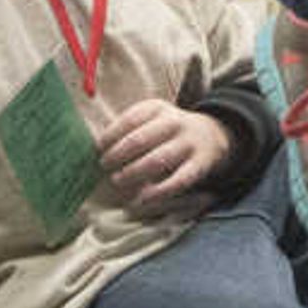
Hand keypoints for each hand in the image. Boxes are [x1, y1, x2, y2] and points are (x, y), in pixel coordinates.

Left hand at [96, 98, 226, 209]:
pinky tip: (142, 199)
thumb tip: (97, 148)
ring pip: (157, 160)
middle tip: (104, 166)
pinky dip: (158, 192)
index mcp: (157, 108)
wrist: (211, 134)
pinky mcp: (199, 165)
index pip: (129, 120)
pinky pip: (177, 181)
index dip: (110, 136)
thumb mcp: (150, 118)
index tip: (97, 149)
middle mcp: (174, 123)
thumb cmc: (166, 131)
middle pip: (140, 140)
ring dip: (133, 173)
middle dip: (117, 155)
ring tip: (117, 180)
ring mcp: (188, 144)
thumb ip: (127, 129)